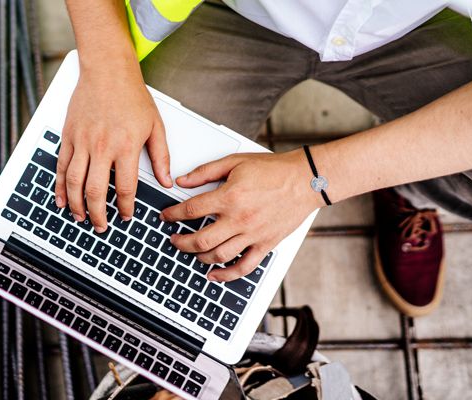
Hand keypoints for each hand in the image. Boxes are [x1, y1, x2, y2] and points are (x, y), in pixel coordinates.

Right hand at [55, 70, 172, 232]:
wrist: (107, 70)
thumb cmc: (131, 96)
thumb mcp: (155, 126)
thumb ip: (161, 156)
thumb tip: (166, 181)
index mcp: (125, 146)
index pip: (124, 187)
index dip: (125, 206)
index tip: (126, 215)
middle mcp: (102, 146)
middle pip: (96, 190)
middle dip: (98, 213)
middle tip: (101, 225)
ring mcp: (82, 142)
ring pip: (74, 182)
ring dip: (76, 204)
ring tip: (81, 217)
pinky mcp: (69, 136)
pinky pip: (61, 166)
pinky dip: (59, 186)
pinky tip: (61, 198)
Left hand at [160, 151, 320, 281]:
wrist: (306, 180)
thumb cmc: (274, 170)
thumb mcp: (235, 162)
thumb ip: (206, 172)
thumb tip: (183, 180)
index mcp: (229, 197)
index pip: (191, 211)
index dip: (172, 215)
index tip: (166, 217)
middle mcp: (239, 219)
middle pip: (200, 239)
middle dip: (181, 242)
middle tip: (174, 239)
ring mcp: (252, 234)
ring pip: (218, 255)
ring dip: (199, 257)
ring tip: (191, 252)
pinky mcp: (265, 245)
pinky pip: (244, 267)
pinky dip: (226, 275)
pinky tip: (214, 275)